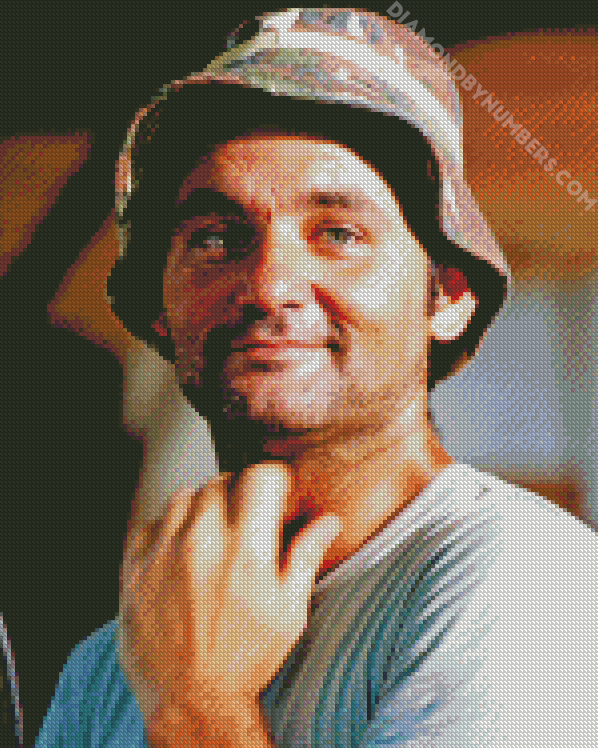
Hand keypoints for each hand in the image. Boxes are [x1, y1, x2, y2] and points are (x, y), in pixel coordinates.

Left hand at [118, 461, 341, 721]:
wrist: (190, 700)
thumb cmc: (244, 659)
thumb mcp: (289, 612)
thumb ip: (306, 557)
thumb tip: (329, 521)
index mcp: (246, 551)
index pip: (259, 476)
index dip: (273, 479)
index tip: (274, 492)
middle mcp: (202, 543)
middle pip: (222, 481)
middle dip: (239, 493)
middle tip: (245, 520)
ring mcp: (164, 553)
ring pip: (184, 495)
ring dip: (202, 506)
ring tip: (212, 535)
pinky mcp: (135, 567)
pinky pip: (150, 522)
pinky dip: (167, 527)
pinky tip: (180, 550)